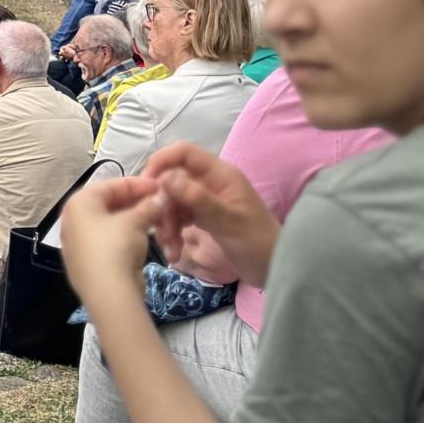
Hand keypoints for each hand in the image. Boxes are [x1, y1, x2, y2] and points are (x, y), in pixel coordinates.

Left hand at [60, 174, 163, 310]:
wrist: (108, 292)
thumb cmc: (116, 246)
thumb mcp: (135, 221)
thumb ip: (148, 206)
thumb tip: (160, 199)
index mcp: (78, 203)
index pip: (109, 186)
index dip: (137, 184)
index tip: (158, 187)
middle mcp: (72, 220)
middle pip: (107, 204)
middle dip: (135, 203)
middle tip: (159, 203)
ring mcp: (77, 243)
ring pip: (108, 224)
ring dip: (132, 220)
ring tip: (155, 220)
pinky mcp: (86, 262)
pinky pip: (108, 242)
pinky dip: (124, 237)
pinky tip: (142, 239)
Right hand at [143, 144, 281, 288]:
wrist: (278, 269)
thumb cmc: (257, 243)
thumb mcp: (227, 221)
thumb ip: (197, 198)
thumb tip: (165, 177)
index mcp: (220, 174)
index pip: (183, 153)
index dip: (161, 163)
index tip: (146, 187)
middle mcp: (211, 182)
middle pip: (172, 180)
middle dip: (162, 205)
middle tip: (159, 231)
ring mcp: (206, 199)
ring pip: (172, 200)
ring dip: (165, 223)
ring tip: (170, 249)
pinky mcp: (204, 216)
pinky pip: (178, 216)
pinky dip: (173, 232)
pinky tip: (175, 252)